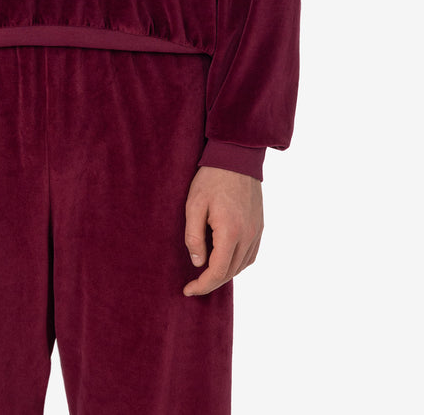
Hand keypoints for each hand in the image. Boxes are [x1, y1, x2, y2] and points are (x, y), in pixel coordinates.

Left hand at [182, 165, 262, 296]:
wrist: (236, 158)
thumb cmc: (211, 179)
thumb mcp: (193, 205)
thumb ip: (193, 237)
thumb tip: (198, 263)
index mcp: (230, 232)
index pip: (217, 272)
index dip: (202, 285)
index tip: (187, 290)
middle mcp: (248, 236)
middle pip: (230, 273)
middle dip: (211, 283)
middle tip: (193, 285)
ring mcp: (257, 232)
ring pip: (242, 266)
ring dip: (224, 274)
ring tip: (206, 274)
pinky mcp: (260, 226)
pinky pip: (251, 255)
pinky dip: (238, 264)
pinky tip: (225, 261)